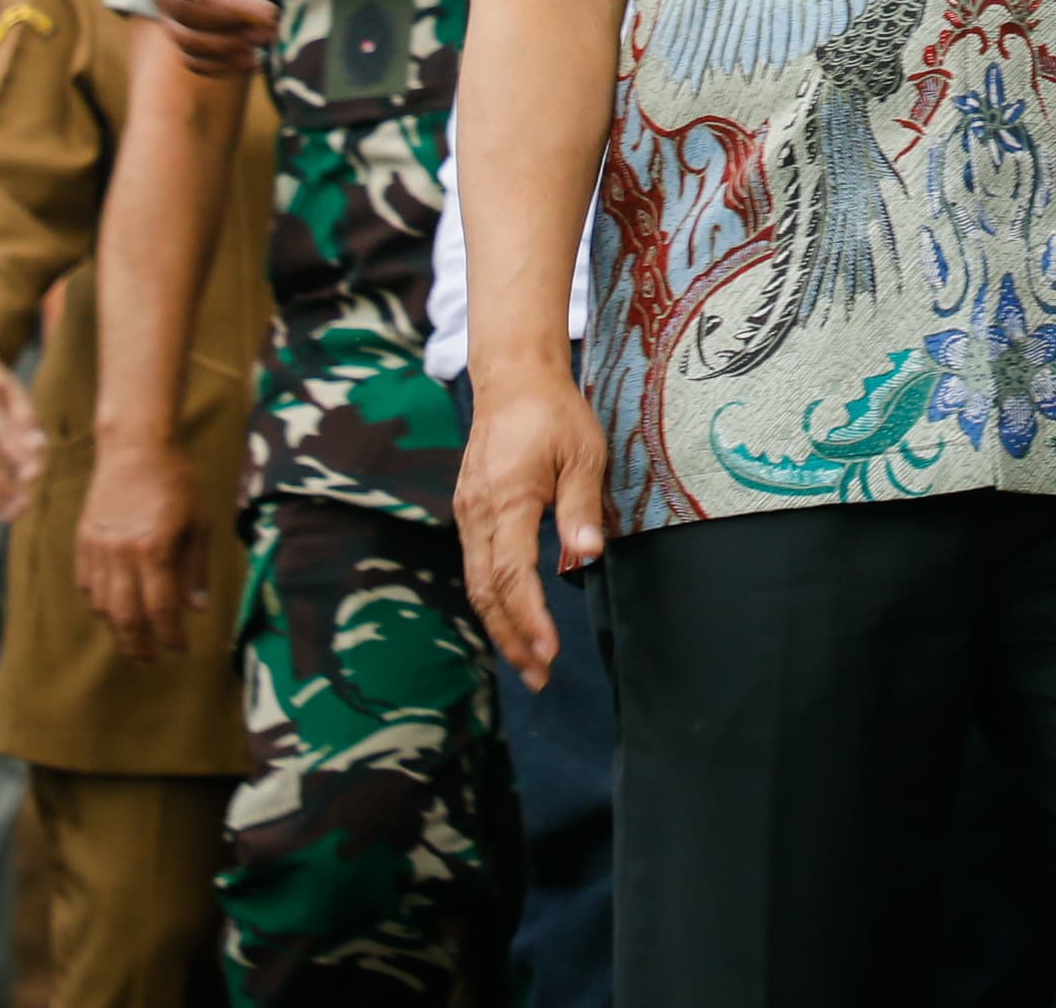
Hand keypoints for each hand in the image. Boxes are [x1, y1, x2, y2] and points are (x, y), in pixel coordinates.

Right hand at [73, 434, 211, 660]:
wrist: (134, 448)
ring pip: (102, 605)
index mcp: (154, 548)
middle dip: (139, 645)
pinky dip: (99, 604)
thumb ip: (196, 569)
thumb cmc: (175, 482)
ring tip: (133, 639)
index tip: (179, 649)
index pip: (160, 608)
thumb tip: (198, 609)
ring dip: (118, 629)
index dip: (169, 635)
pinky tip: (112, 610)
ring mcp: (98, 548)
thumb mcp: (199, 522)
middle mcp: (121, 553)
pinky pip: (86, 585)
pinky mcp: (83, 541)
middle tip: (151, 659)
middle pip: (125, 616)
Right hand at [142, 0, 285, 76]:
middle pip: (182, 9)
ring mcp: (171, 4)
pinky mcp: (187, 26)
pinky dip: (220, 65)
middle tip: (272, 14)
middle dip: (228, 17)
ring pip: (185, 38)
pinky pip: (193, 56)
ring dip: (227, 45)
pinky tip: (254, 61)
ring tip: (269, 35)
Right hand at [455, 374, 610, 686]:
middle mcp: (478, 512)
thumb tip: (587, 558)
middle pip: (486, 591)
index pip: (512, 573)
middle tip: (540, 677)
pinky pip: (475, 566)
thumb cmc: (553, 412)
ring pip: (476, 583)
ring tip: (528, 662)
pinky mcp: (469, 511)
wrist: (512, 378)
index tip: (549, 652)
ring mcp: (468, 512)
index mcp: (507, 498)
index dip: (529, 617)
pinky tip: (511, 619)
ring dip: (500, 625)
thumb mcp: (582, 453)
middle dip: (512, 638)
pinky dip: (492, 600)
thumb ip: (579, 508)